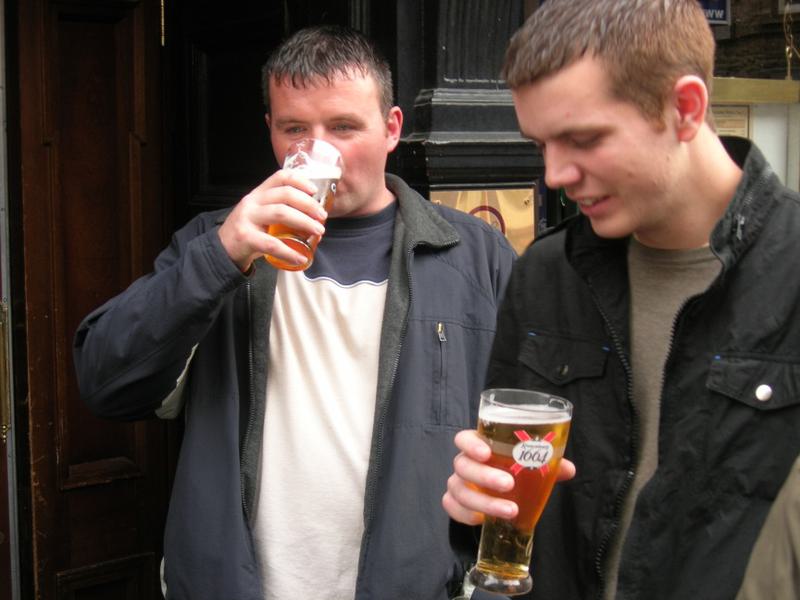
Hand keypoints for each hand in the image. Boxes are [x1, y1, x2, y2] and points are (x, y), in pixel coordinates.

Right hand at [218, 169, 327, 271]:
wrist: (222, 250)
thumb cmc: (249, 233)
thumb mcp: (261, 215)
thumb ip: (281, 213)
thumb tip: (314, 221)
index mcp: (258, 194)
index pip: (280, 177)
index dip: (300, 181)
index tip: (315, 191)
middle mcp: (252, 202)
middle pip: (285, 195)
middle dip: (308, 204)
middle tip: (322, 217)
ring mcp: (247, 218)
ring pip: (280, 213)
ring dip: (304, 222)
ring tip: (318, 232)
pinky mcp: (245, 237)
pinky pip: (271, 244)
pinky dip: (289, 251)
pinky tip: (301, 257)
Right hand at [442, 429, 575, 525]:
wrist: (503, 493)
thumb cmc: (514, 471)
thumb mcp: (530, 466)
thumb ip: (547, 464)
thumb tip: (568, 469)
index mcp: (479, 446)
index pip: (464, 438)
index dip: (471, 444)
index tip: (486, 453)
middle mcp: (465, 463)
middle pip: (462, 465)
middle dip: (485, 475)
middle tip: (509, 484)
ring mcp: (458, 483)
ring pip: (459, 490)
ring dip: (484, 501)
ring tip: (511, 510)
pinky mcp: (456, 503)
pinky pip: (452, 507)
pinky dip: (465, 515)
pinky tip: (483, 520)